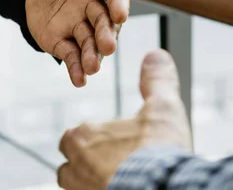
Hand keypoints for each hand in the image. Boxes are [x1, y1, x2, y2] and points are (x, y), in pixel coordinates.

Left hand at [25, 0, 130, 87]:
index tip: (119, 11)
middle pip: (106, 20)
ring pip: (91, 42)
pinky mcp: (64, 40)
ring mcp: (80, 23)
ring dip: (94, 55)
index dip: (119, 0)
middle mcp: (94, 3)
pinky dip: (75, 69)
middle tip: (108, 45)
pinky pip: (73, 55)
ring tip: (91, 67)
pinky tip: (77, 81)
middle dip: (107, 32)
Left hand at [57, 50, 192, 189]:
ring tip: (112, 179)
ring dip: (88, 182)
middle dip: (85, 165)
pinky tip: (120, 188)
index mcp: (85, 138)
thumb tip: (155, 56)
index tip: (110, 141)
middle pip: (68, 168)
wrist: (165, 188)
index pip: (72, 137)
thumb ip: (156, 80)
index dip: (90, 138)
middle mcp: (76, 168)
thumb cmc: (159, 151)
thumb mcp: (162, 107)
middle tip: (111, 164)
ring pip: (75, 187)